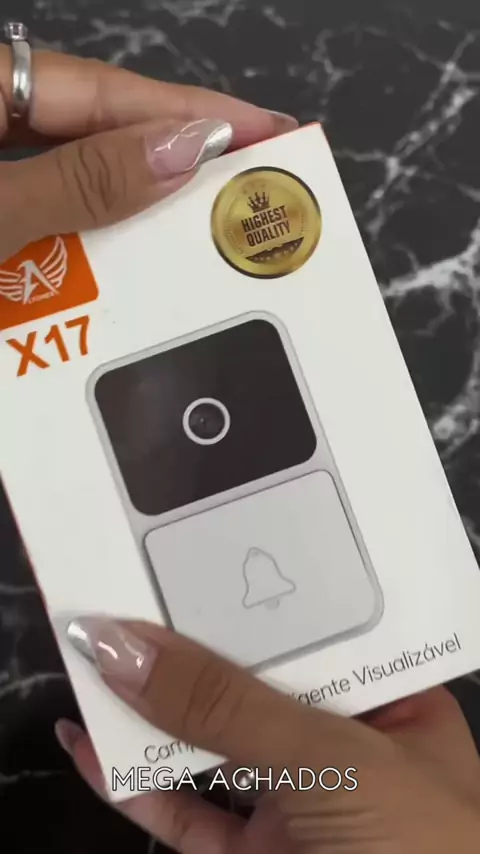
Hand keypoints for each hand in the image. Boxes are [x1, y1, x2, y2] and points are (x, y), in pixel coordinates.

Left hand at [0, 47, 295, 261]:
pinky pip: (39, 221)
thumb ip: (80, 181)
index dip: (190, 114)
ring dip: (126, 215)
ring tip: (195, 237)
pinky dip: (76, 244)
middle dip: (169, 165)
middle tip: (244, 191)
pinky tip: (113, 259)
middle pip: (94, 132)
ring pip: (68, 181)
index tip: (269, 134)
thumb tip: (184, 151)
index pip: (107, 92)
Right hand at [58, 617, 479, 852]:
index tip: (180, 561)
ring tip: (89, 656)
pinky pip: (184, 816)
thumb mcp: (331, 759)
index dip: (243, 596)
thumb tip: (120, 642)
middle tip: (119, 594)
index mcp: (387, 702)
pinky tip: (86, 744)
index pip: (309, 631)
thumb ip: (226, 706)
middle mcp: (340, 746)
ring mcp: (293, 807)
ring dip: (147, 712)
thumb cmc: (414, 843)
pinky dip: (133, 786)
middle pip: (250, 686)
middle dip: (186, 649)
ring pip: (209, 748)